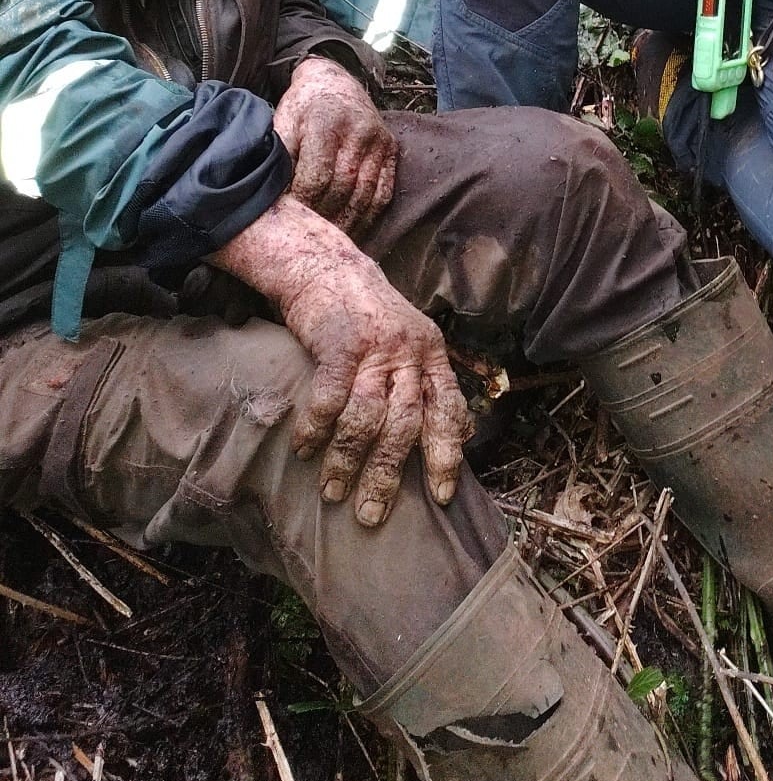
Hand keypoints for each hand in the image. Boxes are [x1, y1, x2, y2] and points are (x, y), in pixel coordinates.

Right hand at [211, 196, 470, 525]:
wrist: (329, 266)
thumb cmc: (368, 314)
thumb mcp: (409, 340)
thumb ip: (425, 382)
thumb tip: (457, 433)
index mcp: (431, 353)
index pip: (448, 409)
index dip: (446, 454)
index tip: (441, 496)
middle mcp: (408, 352)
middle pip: (406, 423)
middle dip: (389, 474)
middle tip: (372, 514)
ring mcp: (374, 347)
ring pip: (367, 417)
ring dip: (349, 460)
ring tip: (333, 493)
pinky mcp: (338, 343)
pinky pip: (329, 397)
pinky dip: (317, 428)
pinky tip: (305, 450)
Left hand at [275, 55, 396, 239]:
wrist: (333, 83)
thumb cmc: (300, 109)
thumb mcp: (282, 124)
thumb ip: (279, 160)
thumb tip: (272, 201)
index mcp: (325, 121)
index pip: (316, 178)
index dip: (302, 205)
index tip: (289, 223)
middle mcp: (358, 130)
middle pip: (342, 189)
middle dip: (323, 218)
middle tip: (306, 240)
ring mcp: (379, 140)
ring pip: (365, 195)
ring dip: (347, 224)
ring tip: (328, 242)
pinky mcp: (391, 148)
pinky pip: (383, 192)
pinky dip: (368, 217)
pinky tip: (352, 231)